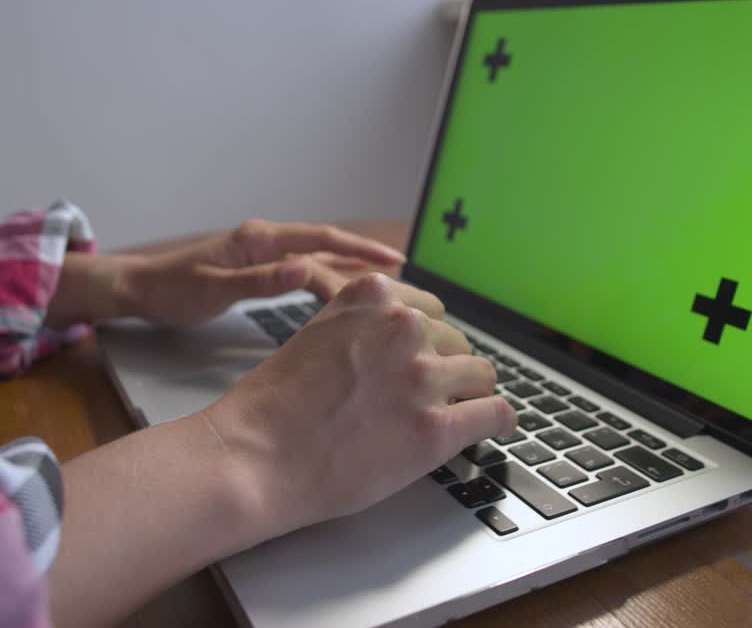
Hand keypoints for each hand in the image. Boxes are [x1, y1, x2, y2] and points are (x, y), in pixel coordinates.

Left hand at [117, 219, 404, 325]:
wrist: (141, 290)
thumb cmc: (173, 290)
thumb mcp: (215, 290)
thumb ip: (261, 281)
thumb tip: (305, 270)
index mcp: (260, 239)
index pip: (322, 240)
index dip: (360, 251)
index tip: (394, 264)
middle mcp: (267, 241)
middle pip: (327, 247)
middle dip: (366, 262)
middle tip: (404, 283)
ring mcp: (263, 253)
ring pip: (318, 259)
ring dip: (350, 272)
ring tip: (384, 291)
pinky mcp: (258, 268)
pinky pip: (303, 271)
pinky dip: (327, 281)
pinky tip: (343, 296)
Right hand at [201, 273, 514, 534]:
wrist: (254, 456)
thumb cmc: (272, 406)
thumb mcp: (317, 334)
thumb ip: (362, 329)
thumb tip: (402, 343)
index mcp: (372, 297)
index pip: (428, 309)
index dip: (423, 342)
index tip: (419, 360)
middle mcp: (402, 327)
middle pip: (456, 342)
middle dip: (443, 369)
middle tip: (419, 400)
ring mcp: (422, 377)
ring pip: (482, 376)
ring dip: (467, 396)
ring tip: (446, 418)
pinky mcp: (435, 428)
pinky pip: (496, 413)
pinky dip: (496, 422)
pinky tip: (488, 429)